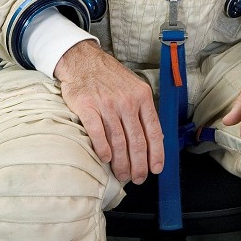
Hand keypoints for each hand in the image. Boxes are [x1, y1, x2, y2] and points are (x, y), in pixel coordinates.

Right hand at [54, 40, 164, 184]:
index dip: (156, 153)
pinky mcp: (87, 107)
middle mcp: (127, 102)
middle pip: (137, 141)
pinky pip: (98, 134)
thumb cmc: (111, 78)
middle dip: (139, 164)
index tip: (156, 169)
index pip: (154, 130)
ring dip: (122, 163)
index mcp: (142, 97)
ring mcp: (107, 105)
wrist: (85, 61)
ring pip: (118, 141)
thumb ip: (143, 111)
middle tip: (138, 178)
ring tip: (123, 175)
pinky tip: (105, 160)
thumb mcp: (134, 88)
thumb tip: (154, 138)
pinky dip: (103, 150)